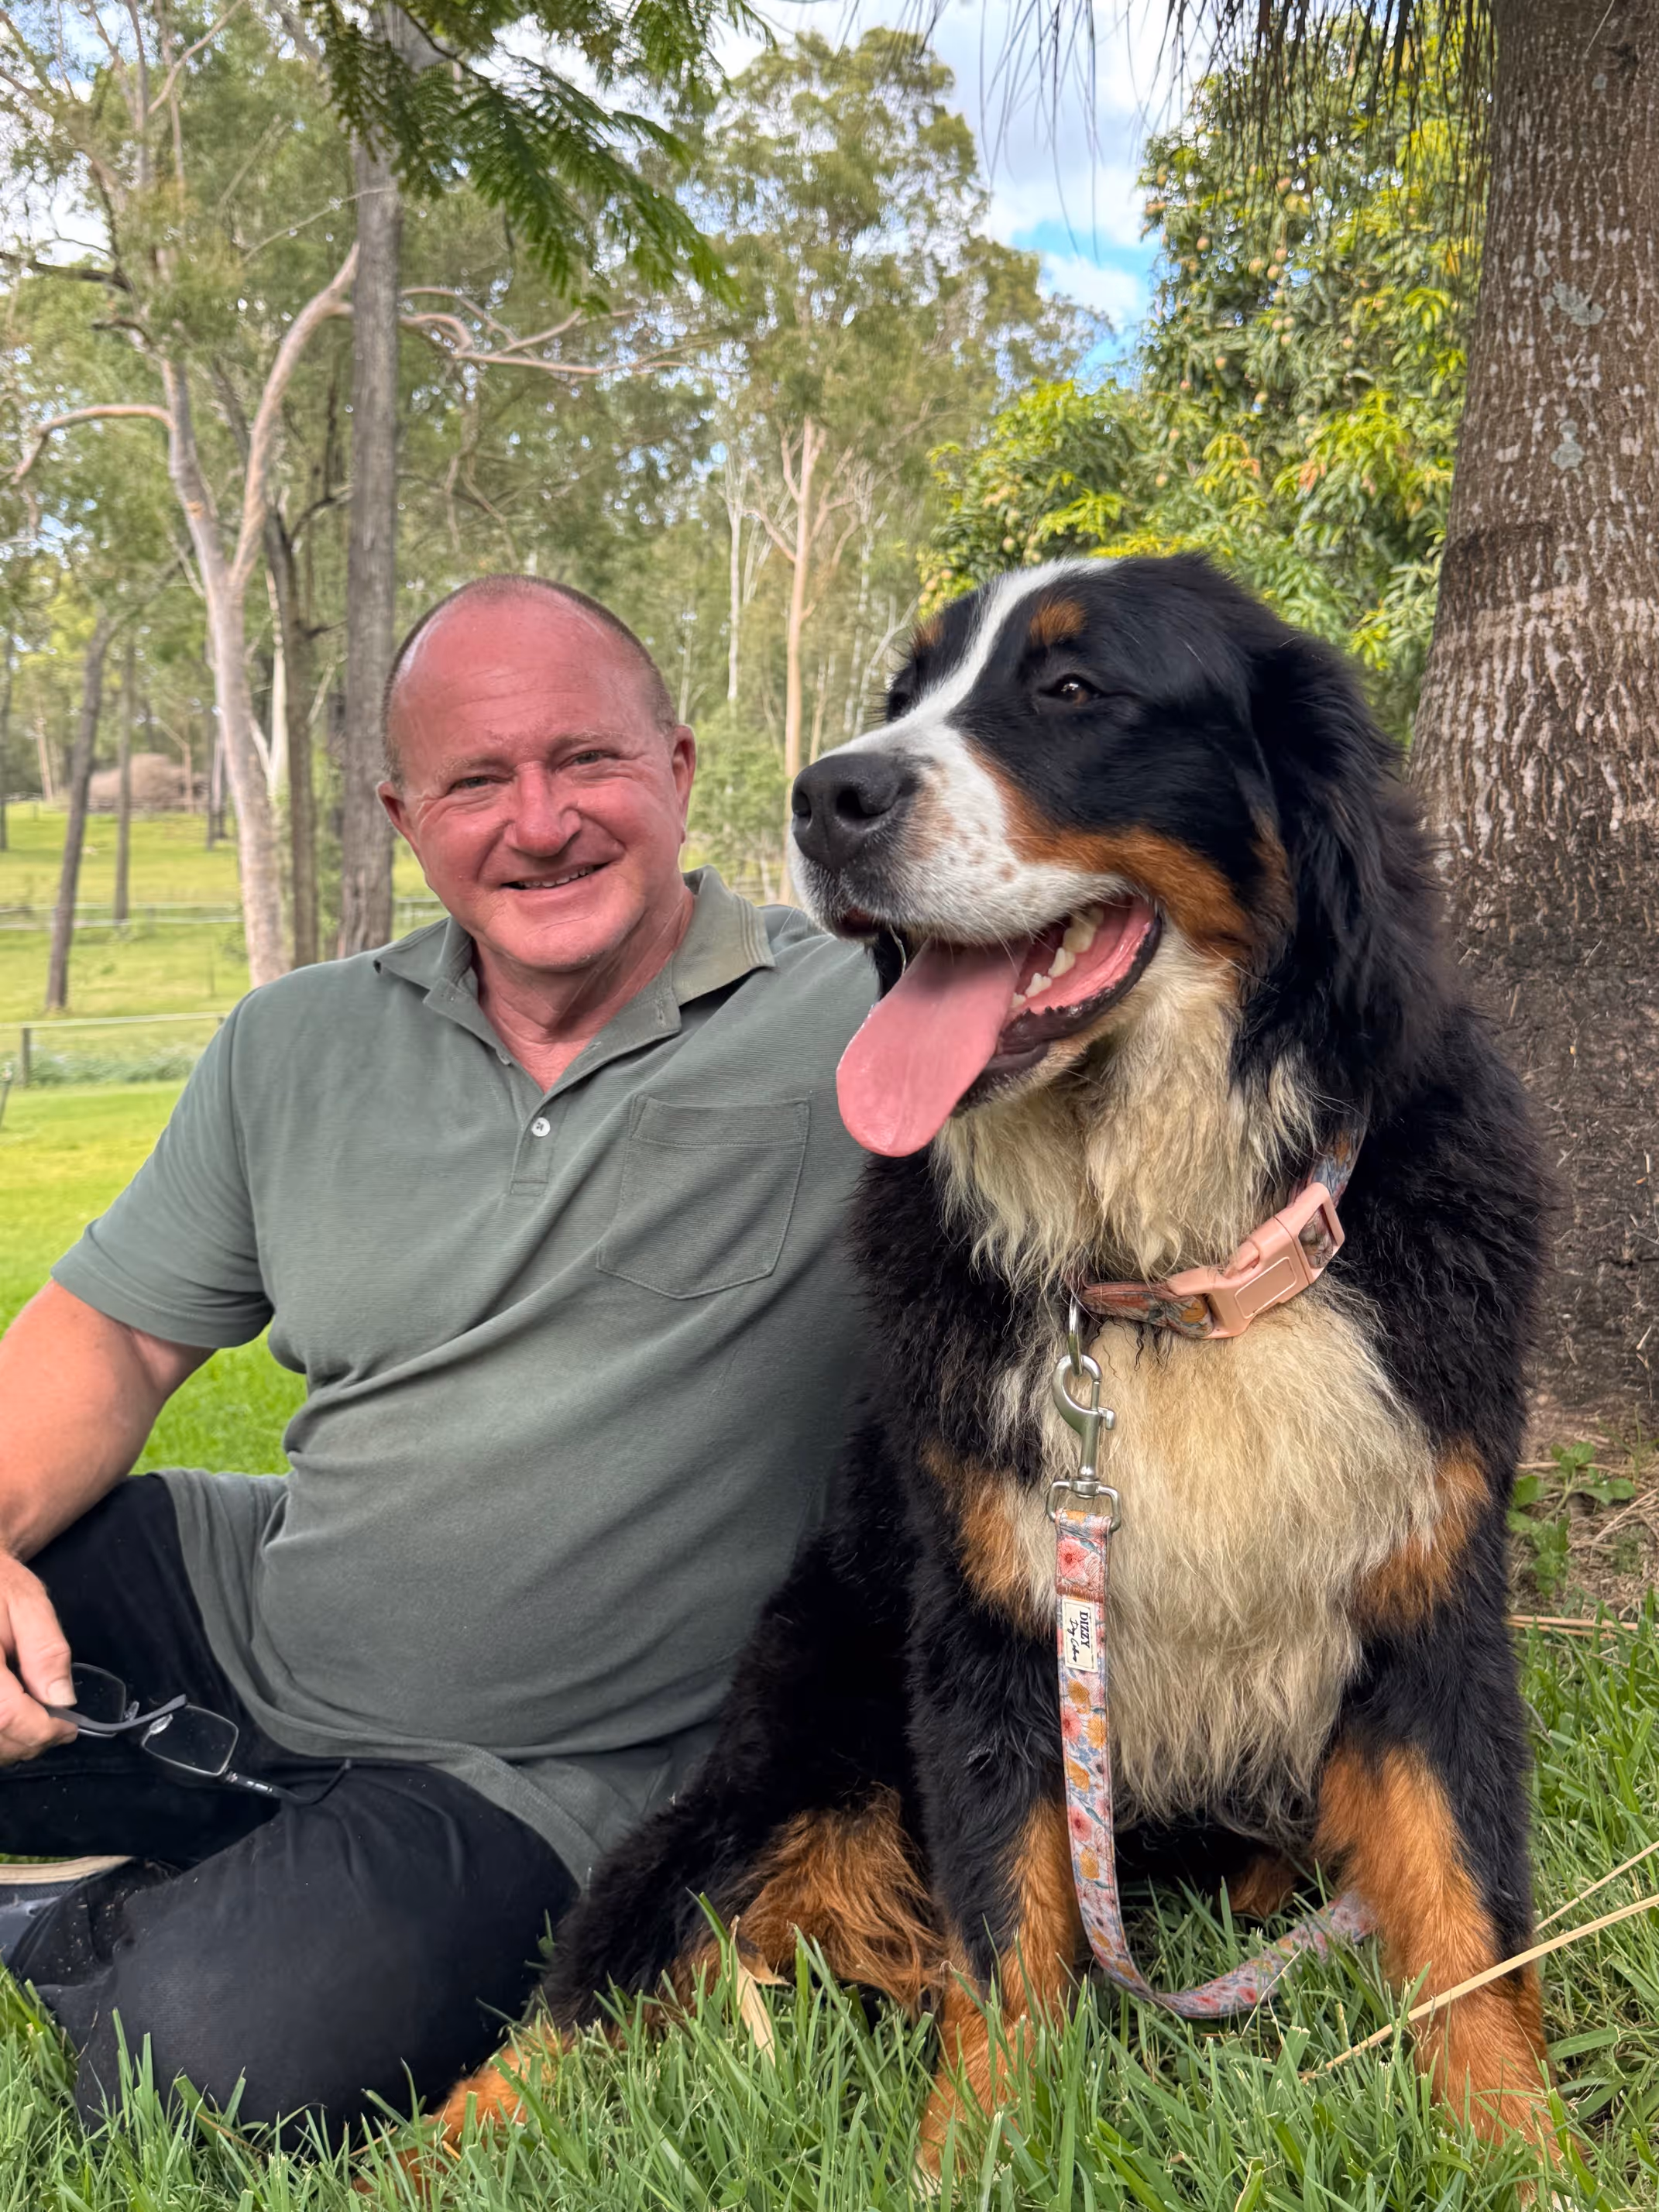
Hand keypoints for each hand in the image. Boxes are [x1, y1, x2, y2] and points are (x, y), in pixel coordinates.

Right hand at [0, 1551, 76, 1763]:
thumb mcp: (28, 1604)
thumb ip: (45, 1652)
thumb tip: (62, 1700)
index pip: (7, 1716)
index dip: (42, 1731)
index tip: (69, 1729)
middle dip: (29, 1742)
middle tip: (58, 1728)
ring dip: (12, 1743)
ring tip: (38, 1724)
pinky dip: (1, 1734)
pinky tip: (15, 1718)